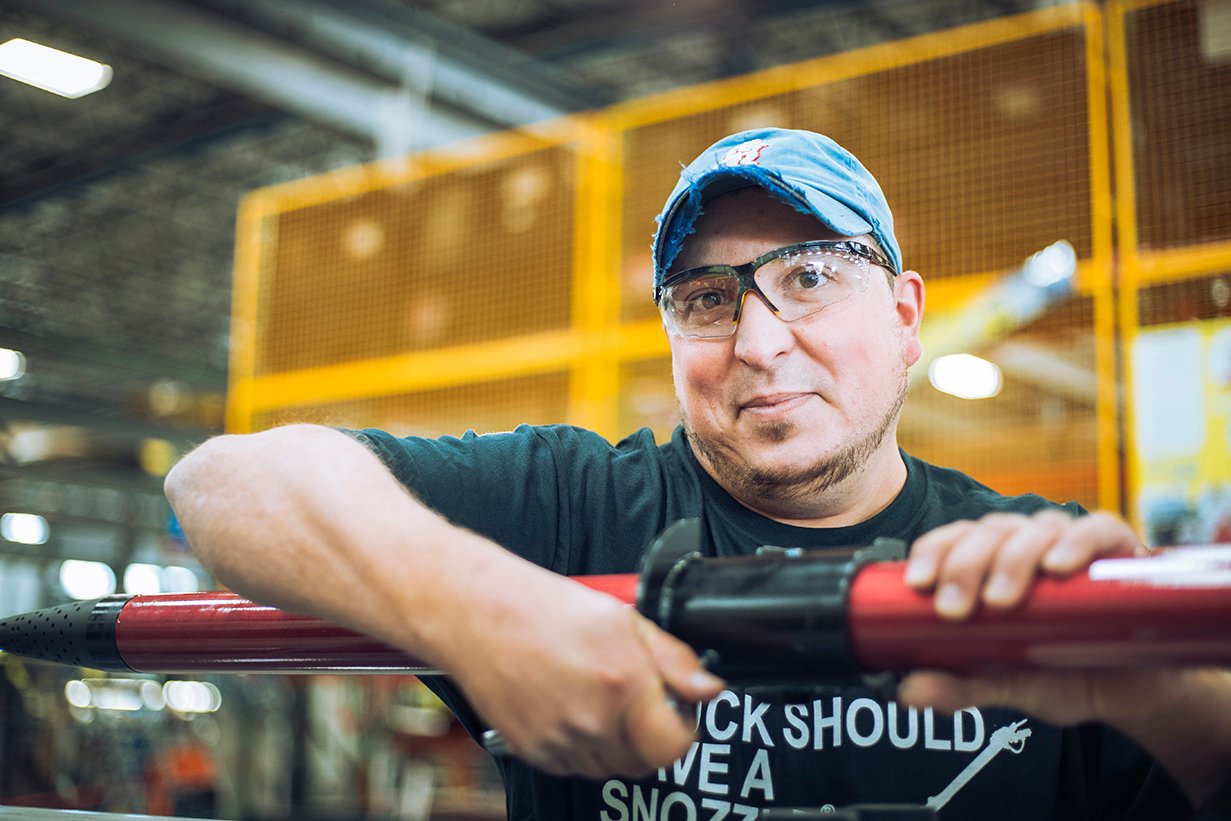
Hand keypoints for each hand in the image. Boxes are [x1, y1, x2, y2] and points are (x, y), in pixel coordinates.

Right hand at [443, 564, 724, 778]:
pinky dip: (582, 747)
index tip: (676, 709)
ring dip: (617, 744)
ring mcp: (560, 741)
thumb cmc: (544, 609)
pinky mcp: (534, 752)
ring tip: (601, 699)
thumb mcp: (623, 618)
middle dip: (651, 735)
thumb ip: (674, 658)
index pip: (675, 744)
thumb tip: (708, 687)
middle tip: (638, 700)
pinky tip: (572, 708)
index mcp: (623, 684)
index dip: (682, 727)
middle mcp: (593, 721)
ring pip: (610, 767)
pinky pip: (574, 766)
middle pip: (645, 761)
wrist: (478, 616)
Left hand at [896, 509, 1148, 725]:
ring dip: (1012, 560)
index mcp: (990, 563)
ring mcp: (1073, 544)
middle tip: (954, 609)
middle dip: (964, 567)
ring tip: (999, 600)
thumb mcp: (1007, 684)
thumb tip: (908, 693)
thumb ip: (961, 686)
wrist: (1135, 693)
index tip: (917, 586)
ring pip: (1034, 530)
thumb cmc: (1063, 673)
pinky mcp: (1121, 552)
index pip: (953, 540)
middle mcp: (1027, 544)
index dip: (932, 554)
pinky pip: (1098, 531)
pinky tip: (1058, 567)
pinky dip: (1076, 543)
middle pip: (988, 533)